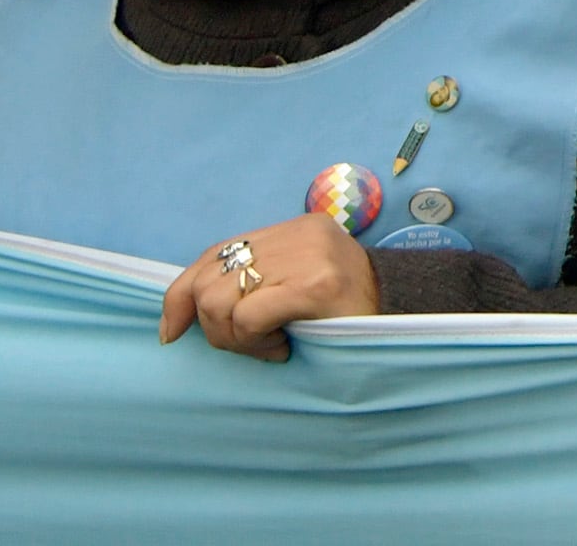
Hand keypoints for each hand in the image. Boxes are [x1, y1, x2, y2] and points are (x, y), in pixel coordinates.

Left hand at [160, 216, 377, 360]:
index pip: (214, 254)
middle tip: (251, 345)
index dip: (181, 296)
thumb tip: (180, 314)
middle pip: (209, 282)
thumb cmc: (344, 313)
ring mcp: (309, 256)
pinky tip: (281, 347)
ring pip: (220, 301)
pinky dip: (253, 342)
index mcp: (294, 229)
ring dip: (235, 339)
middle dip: (214, 328)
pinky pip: (248, 317)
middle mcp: (300, 233)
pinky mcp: (316, 284)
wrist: (404, 320)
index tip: (172, 333)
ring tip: (269, 345)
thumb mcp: (294, 285)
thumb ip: (252, 282)